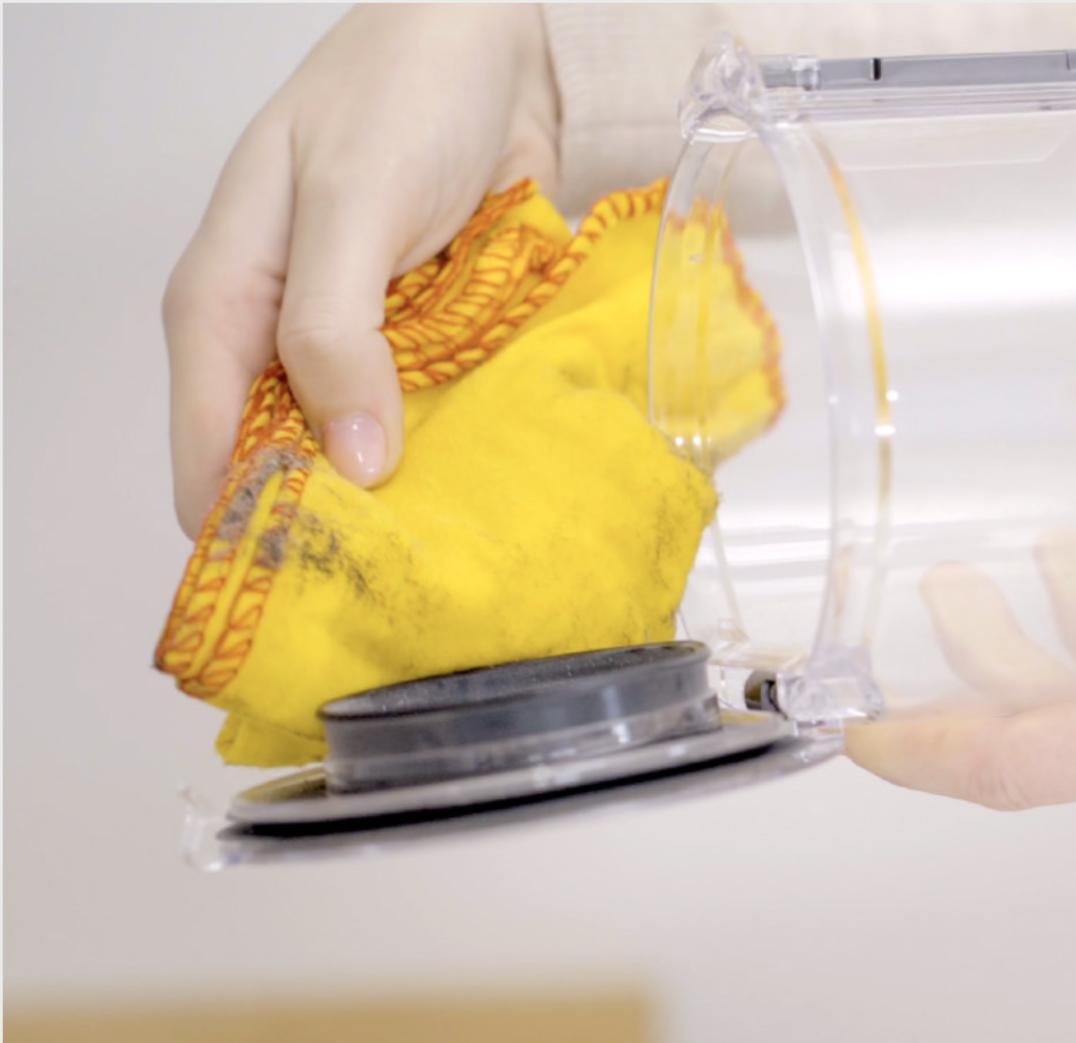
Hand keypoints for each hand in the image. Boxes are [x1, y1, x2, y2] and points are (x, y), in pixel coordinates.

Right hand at [162, 4, 557, 533]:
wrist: (493, 38)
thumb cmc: (401, 92)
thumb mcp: (352, 202)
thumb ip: (335, 328)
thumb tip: (348, 459)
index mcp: (225, 309)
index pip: (211, 456)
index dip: (254, 530)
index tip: (322, 596)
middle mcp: (285, 339)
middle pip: (294, 470)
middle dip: (346, 526)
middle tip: (417, 582)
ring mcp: (365, 345)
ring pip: (374, 454)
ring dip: (417, 493)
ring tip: (469, 551)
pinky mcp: (435, 340)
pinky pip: (443, 416)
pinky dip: (468, 444)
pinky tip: (506, 485)